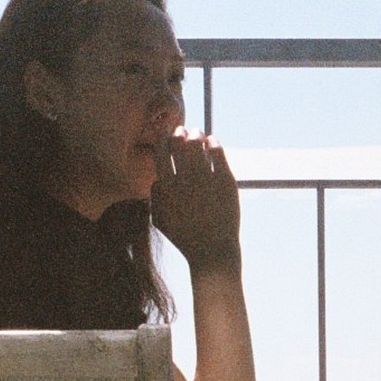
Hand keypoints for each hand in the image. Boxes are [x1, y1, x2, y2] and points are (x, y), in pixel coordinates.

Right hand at [149, 130, 240, 269]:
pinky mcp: (224, 181)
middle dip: (179, 133)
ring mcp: (205, 179)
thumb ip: (155, 197)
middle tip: (183, 130)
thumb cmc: (184, 237)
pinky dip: (213, 143)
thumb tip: (158, 177)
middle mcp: (184, 180)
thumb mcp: (160, 220)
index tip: (164, 131)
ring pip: (198, 145)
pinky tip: (212, 142)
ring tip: (198, 133)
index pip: (161, 153)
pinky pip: (217, 153)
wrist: (212, 250)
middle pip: (179, 144)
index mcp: (167, 188)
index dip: (162, 138)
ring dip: (196, 135)